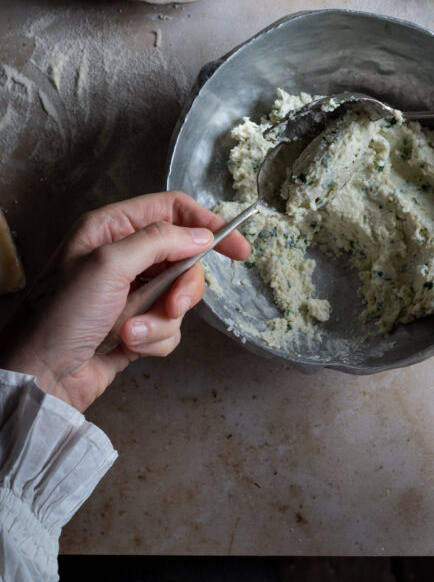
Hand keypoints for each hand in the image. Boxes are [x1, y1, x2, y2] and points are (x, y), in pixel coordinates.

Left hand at [0, 192, 249, 411]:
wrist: (39, 379)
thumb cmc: (60, 314)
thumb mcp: (108, 265)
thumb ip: (159, 241)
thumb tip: (201, 234)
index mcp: (111, 229)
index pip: (172, 209)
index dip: (207, 224)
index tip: (237, 249)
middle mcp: (123, 257)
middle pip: (184, 257)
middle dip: (184, 285)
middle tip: (174, 304)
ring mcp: (131, 294)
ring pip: (179, 297)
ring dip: (162, 319)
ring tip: (131, 334)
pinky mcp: (136, 328)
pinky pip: (169, 327)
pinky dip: (154, 340)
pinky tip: (127, 349)